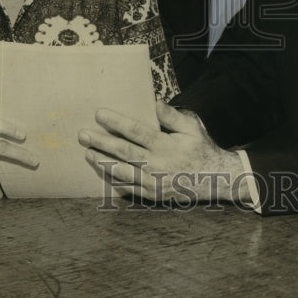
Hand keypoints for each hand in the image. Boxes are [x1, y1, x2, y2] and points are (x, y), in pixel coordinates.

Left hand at [79, 100, 247, 204]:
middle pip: (123, 152)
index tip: (99, 114)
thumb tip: (155, 103)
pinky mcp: (150, 195)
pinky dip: (112, 181)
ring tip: (87, 153)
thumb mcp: (192, 128)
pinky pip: (127, 188)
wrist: (214, 179)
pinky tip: (100, 172)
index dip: (116, 122)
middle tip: (83, 135)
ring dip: (102, 162)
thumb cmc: (200, 149)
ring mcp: (152, 183)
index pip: (136, 132)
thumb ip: (172, 116)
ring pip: (121, 172)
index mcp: (165, 146)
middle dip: (101, 142)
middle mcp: (156, 165)